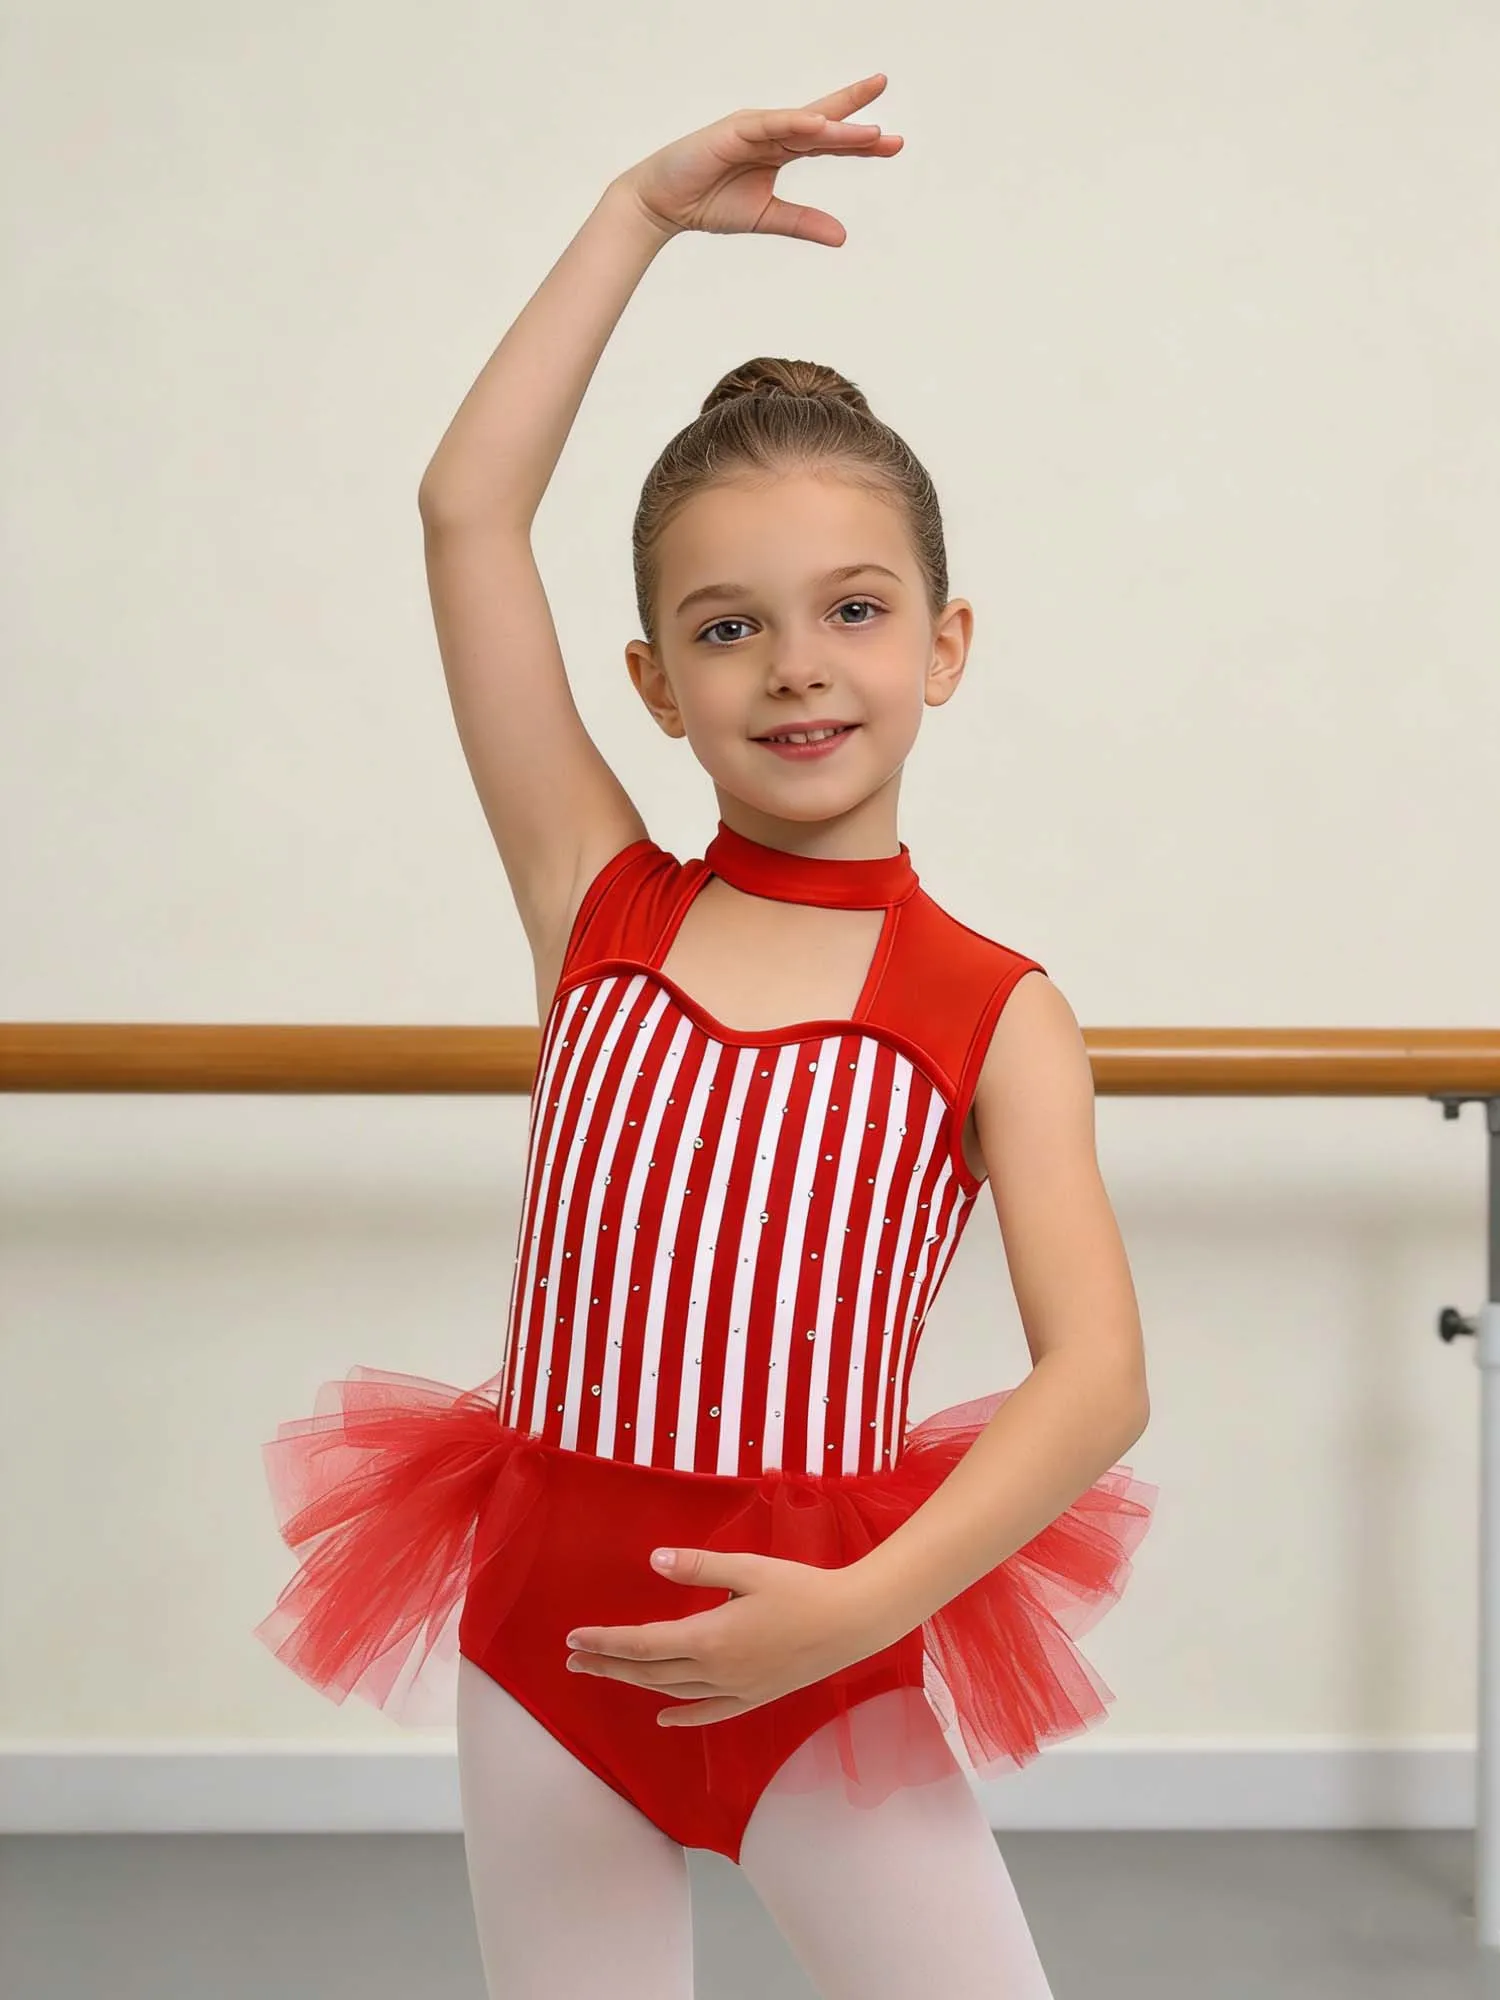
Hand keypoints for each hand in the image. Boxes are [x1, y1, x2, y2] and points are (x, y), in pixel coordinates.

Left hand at [564, 1546, 891, 1727]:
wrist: (851, 1623)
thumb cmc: (801, 1588)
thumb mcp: (748, 1568)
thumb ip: (698, 1567)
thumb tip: (654, 1561)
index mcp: (709, 1638)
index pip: (642, 1644)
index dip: (605, 1643)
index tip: (573, 1640)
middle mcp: (716, 1671)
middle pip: (648, 1672)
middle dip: (607, 1666)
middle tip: (572, 1662)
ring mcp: (735, 1689)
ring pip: (671, 1691)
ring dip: (634, 1684)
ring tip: (606, 1675)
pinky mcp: (754, 1697)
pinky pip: (708, 1712)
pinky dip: (681, 1715)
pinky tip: (664, 1718)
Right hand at [616, 73, 902, 247]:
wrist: (666, 205)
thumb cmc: (710, 204)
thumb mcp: (767, 217)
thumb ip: (804, 223)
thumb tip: (843, 236)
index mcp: (782, 151)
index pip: (828, 142)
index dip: (860, 143)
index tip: (894, 143)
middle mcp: (773, 133)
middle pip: (824, 126)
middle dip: (859, 127)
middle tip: (893, 135)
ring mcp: (755, 128)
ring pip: (804, 125)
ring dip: (837, 128)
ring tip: (870, 134)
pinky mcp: (735, 129)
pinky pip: (771, 124)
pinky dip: (795, 123)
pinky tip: (821, 125)